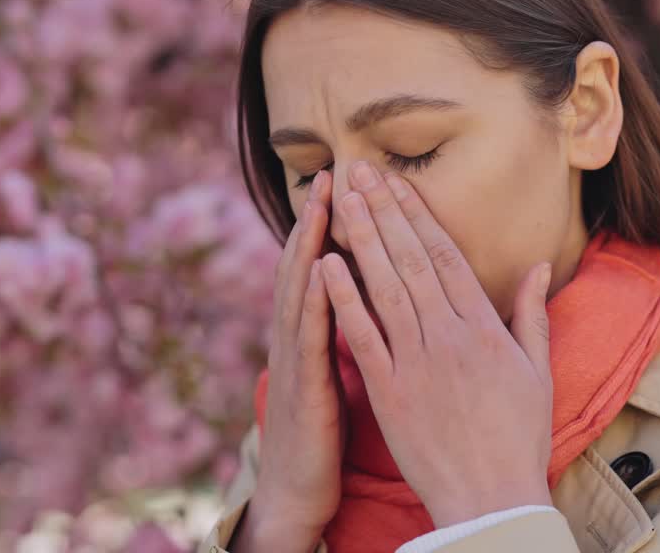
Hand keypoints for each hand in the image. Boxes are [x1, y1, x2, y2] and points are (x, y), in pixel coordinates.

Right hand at [252, 168, 347, 538]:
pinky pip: (307, 339)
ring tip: (321, 203)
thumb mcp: (335, 370)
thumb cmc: (322, 430)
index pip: (322, 265)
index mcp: (311, 332)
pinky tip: (320, 271)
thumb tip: (365, 296)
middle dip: (317, 218)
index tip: (353, 182)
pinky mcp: (302, 388)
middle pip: (305, 265)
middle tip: (331, 171)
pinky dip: (312, 301)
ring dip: (309, 246)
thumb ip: (345, 330)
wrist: (297, 489)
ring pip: (299, 291)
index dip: (333, 224)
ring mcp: (294, 360)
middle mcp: (296, 337)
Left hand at [320, 160, 554, 529]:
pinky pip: (363, 337)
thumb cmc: (518, 437)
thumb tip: (536, 266)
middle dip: (383, 211)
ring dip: (362, 239)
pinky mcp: (389, 392)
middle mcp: (449, 336)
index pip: (446, 256)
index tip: (396, 181)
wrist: (491, 498)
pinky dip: (344, 299)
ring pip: (385, 287)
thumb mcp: (536, 371)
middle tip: (359, 170)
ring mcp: (416, 362)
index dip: (418, 213)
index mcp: (484, 328)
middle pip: (411, 259)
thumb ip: (531, 315)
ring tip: (342, 200)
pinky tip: (327, 264)